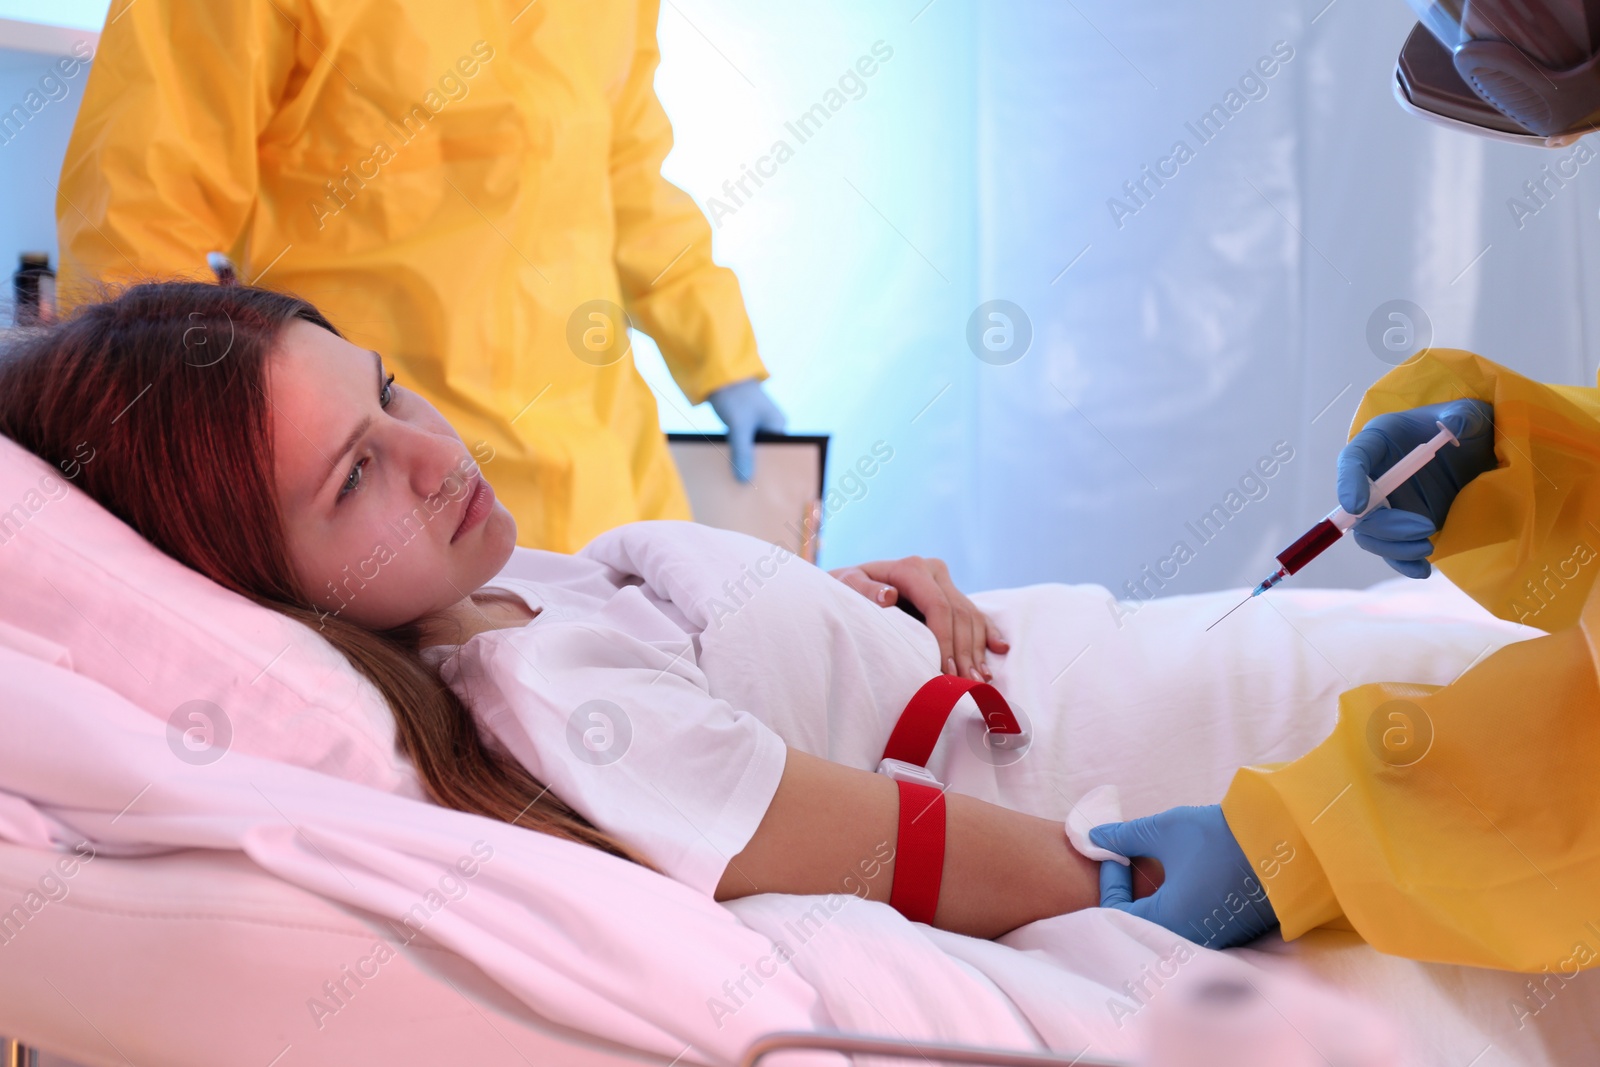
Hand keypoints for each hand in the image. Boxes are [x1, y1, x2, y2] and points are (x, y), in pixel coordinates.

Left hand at [707, 378, 786, 482]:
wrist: (717, 372)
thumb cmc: (734, 395)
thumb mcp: (738, 426)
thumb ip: (742, 452)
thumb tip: (744, 481)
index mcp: (778, 426)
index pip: (781, 456)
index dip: (773, 473)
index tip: (763, 491)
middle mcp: (770, 428)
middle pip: (766, 456)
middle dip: (756, 471)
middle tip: (745, 491)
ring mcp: (755, 427)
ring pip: (751, 452)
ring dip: (743, 463)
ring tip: (734, 484)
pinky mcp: (742, 426)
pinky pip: (740, 445)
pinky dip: (734, 454)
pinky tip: (726, 468)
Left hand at [829, 556, 1009, 681]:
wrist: (849, 587)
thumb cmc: (844, 591)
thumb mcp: (846, 587)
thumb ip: (864, 590)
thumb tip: (889, 596)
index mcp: (911, 568)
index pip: (939, 606)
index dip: (946, 640)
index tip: (946, 670)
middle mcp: (932, 570)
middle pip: (959, 613)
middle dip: (964, 651)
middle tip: (967, 684)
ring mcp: (945, 581)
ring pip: (971, 616)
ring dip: (977, 649)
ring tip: (979, 679)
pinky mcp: (951, 592)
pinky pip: (975, 613)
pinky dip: (987, 633)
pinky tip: (1000, 649)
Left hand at [1089, 804, 1277, 949]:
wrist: (1289, 843)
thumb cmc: (1223, 838)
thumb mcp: (1165, 830)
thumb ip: (1124, 836)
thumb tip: (1094, 837)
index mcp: (1169, 921)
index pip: (1117, 914)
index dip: (1110, 881)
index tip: (1115, 853)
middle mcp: (1190, 940)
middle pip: (1142, 923)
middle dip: (1130, 890)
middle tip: (1129, 859)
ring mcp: (1214, 939)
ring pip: (1168, 924)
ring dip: (1155, 897)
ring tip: (1154, 864)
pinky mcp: (1232, 932)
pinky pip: (1192, 924)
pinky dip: (1179, 903)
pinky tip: (1181, 877)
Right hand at [1336, 398, 1495, 578]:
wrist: (1479, 448)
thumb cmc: (1467, 423)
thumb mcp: (1471, 413)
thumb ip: (1464, 416)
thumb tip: (1454, 428)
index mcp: (1379, 441)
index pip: (1352, 461)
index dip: (1348, 483)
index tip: (1358, 506)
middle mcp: (1376, 476)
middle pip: (1360, 508)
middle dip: (1385, 526)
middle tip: (1425, 529)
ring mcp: (1389, 504)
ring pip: (1372, 535)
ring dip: (1394, 548)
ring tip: (1428, 547)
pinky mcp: (1405, 526)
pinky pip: (1392, 550)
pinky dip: (1403, 563)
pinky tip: (1424, 570)